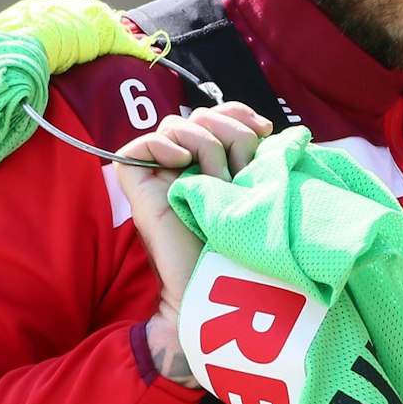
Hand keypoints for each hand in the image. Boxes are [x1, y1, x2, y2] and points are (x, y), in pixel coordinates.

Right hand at [113, 101, 273, 386]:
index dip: (238, 112)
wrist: (217, 291)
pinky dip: (161, 144)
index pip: (216, 114)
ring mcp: (160, 177)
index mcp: (213, 163)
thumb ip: (254, 158)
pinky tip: (183, 161)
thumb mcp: (256, 191)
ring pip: (172, 125)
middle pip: (198, 116)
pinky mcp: (139, 190)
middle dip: (227, 130)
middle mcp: (186, 166)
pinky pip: (136, 147)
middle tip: (244, 164)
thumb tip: (267, 127)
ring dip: (203, 142)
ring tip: (218, 178)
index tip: (266, 130)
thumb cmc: (242, 246)